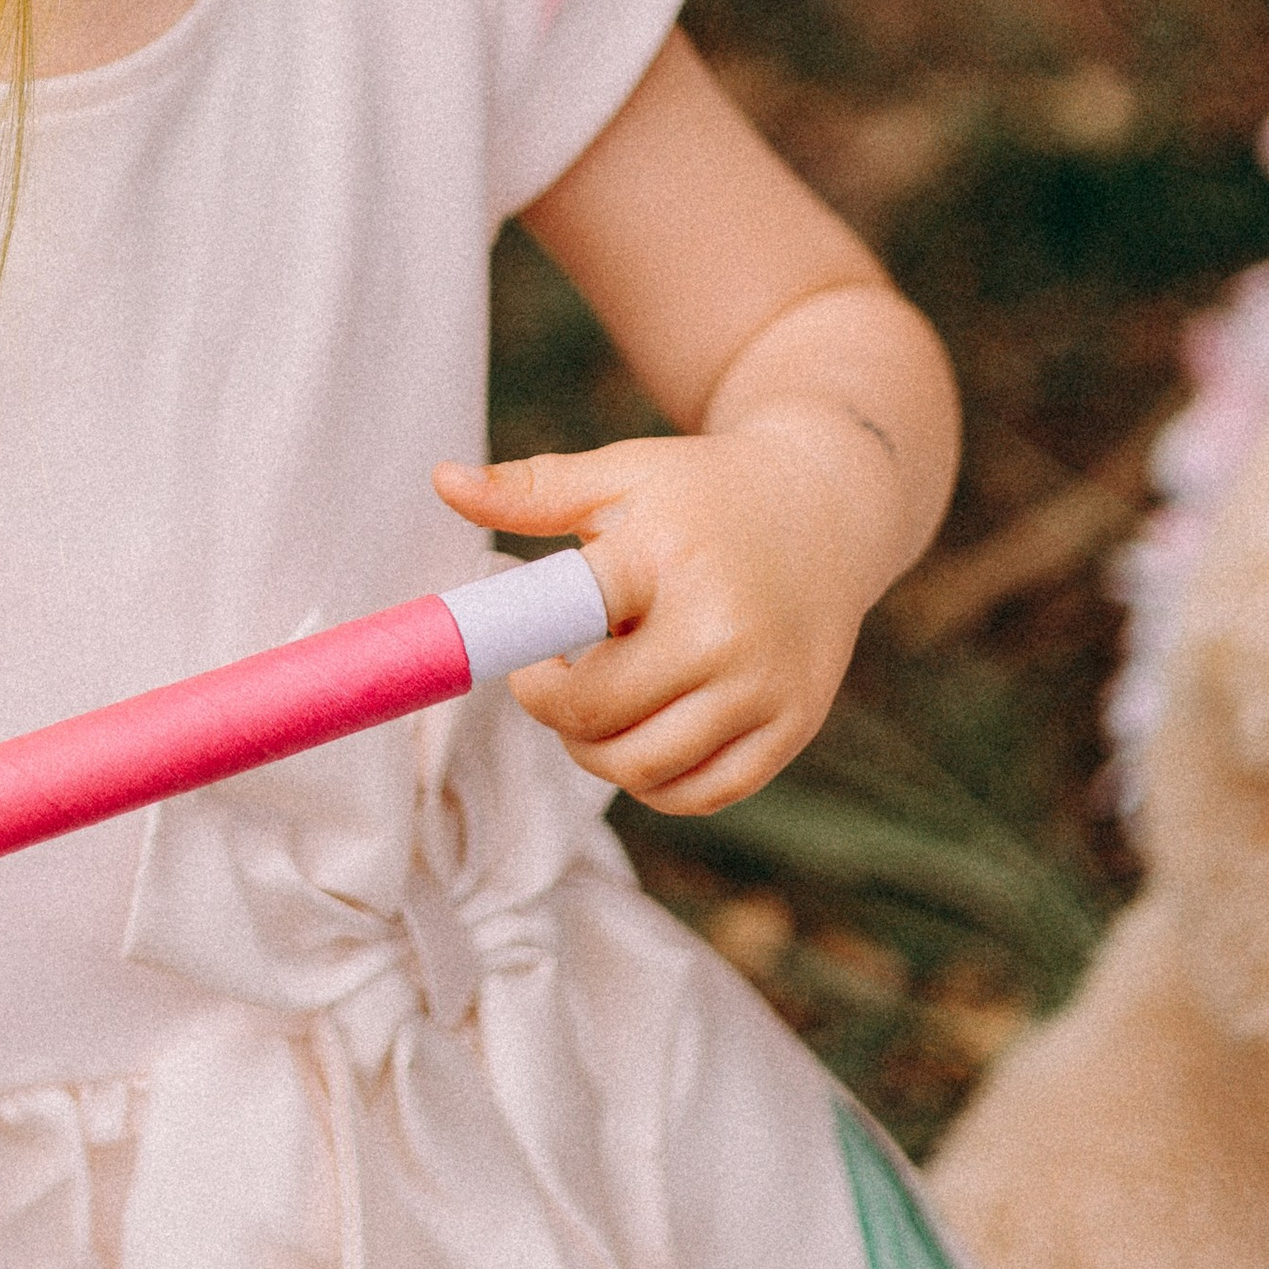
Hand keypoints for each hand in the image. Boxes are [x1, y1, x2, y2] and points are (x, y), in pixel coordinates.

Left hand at [433, 413, 891, 812]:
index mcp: (668, 561)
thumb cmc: (701, 492)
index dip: (526, 660)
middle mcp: (724, 631)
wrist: (827, 507)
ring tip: (596, 704)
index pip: (568, 631)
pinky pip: (704, 793)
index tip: (522, 651)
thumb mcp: (621, 474)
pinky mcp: (794, 727)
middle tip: (554, 677)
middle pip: (599, 718)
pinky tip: (644, 733)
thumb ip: (531, 489)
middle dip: (554, 709)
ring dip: (596, 751)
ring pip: (646, 768)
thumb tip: (441, 481)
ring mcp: (766, 687)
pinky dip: (657, 782)